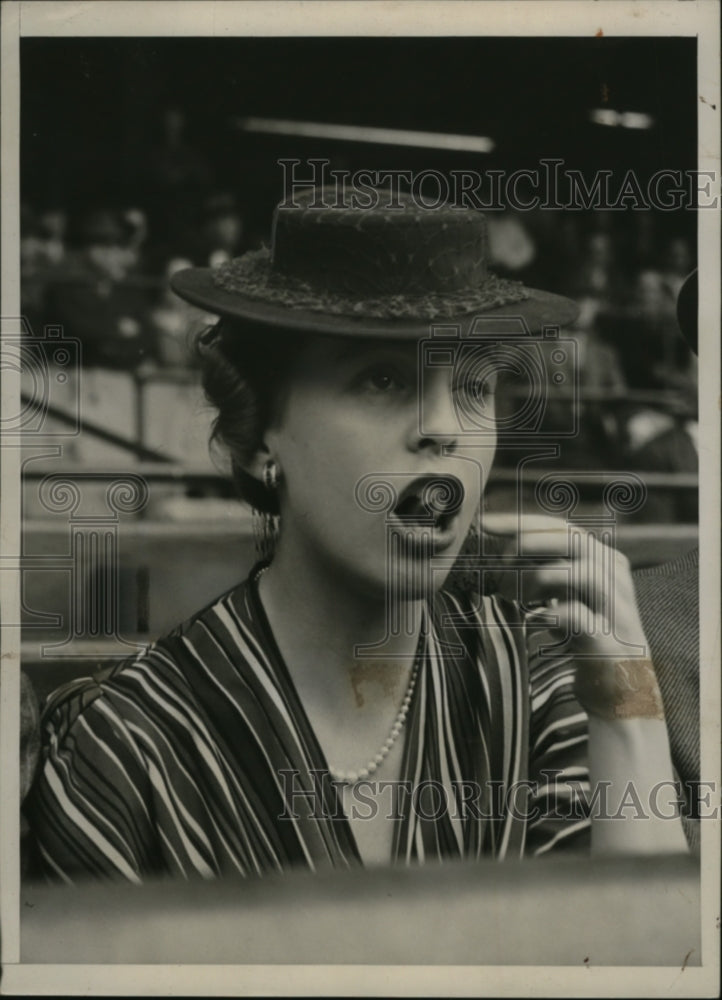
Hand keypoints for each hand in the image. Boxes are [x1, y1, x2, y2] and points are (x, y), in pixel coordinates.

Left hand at [483, 513, 663, 720]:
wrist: (622, 693)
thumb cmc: (587, 640)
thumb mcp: (569, 598)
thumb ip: (549, 573)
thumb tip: (503, 551)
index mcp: (605, 561)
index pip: (561, 528)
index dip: (522, 523)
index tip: (486, 525)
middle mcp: (615, 578)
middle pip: (572, 540)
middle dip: (527, 543)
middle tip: (497, 559)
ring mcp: (616, 608)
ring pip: (579, 573)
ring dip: (536, 579)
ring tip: (512, 595)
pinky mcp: (609, 641)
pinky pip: (575, 615)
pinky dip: (547, 614)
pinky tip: (531, 621)